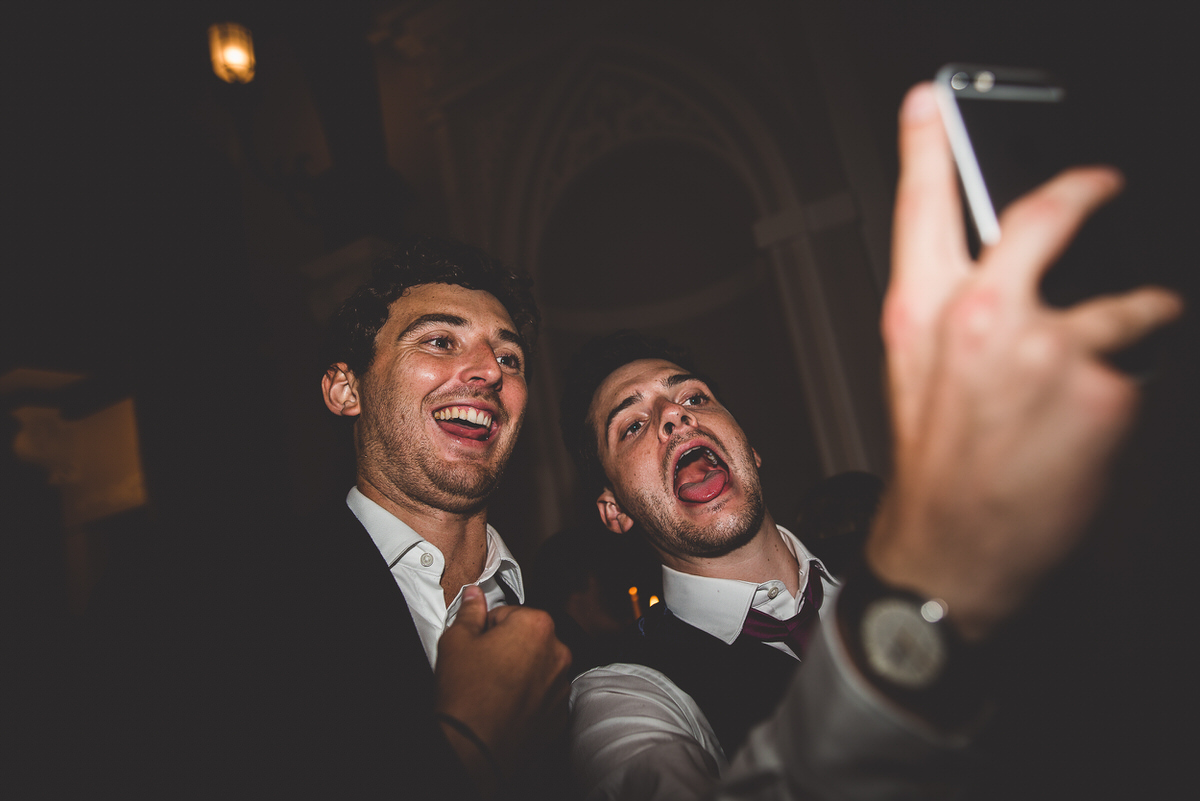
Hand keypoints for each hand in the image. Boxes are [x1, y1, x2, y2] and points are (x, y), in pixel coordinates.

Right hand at [435, 586, 571, 792]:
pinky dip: (530, 697)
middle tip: (483, 666)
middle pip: (528, 638)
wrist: (474, 746)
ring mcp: (562, 685)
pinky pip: (544, 695)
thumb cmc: (467, 696)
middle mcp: (558, 653)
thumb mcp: (457, 641)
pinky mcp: (559, 713)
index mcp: (536, 626)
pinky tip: (507, 705)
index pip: (508, 613)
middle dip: (508, 647)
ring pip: (538, 667)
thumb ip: (470, 612)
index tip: (478, 643)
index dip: (488, 628)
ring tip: (494, 687)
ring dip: (521, 671)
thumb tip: (474, 596)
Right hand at [866, 83, 1182, 641]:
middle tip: (1104, 182)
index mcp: (921, 312)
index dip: (926, 144)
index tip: (932, 102)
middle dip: (1085, 188)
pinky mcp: (1101, 386)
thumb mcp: (915, 377)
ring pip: (1123, 300)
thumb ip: (949, 314)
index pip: (922, 207)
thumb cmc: (933, 470)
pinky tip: (1099, 424)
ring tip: (1127, 346)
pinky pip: (1138, 367)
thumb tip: (993, 275)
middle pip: (1045, 214)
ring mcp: (1044, 347)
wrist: (954, 550)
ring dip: (1140, 317)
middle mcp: (980, 316)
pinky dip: (1131, 390)